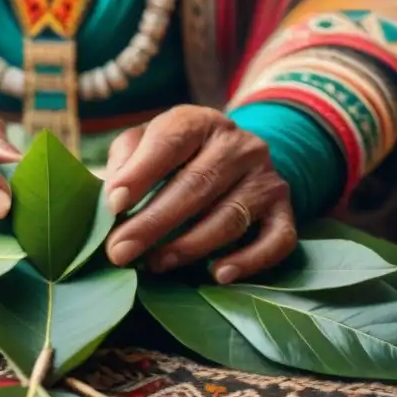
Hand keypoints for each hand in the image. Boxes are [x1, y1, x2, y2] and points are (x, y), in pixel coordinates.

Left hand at [103, 106, 296, 283]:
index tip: (114, 205)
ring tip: (155, 264)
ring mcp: (266, 177)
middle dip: (154, 223)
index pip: (170, 141)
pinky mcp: (284, 210)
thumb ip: (125, 161)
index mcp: (199, 122)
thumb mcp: (146, 143)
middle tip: (120, 251)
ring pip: (231, 216)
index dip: (141, 173)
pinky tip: (219, 275)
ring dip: (190, 245)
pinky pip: (276, 239)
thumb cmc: (175, 156)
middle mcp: (239, 145)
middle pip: (197, 184)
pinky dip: (250, 260)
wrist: (236, 157)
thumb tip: (112, 199)